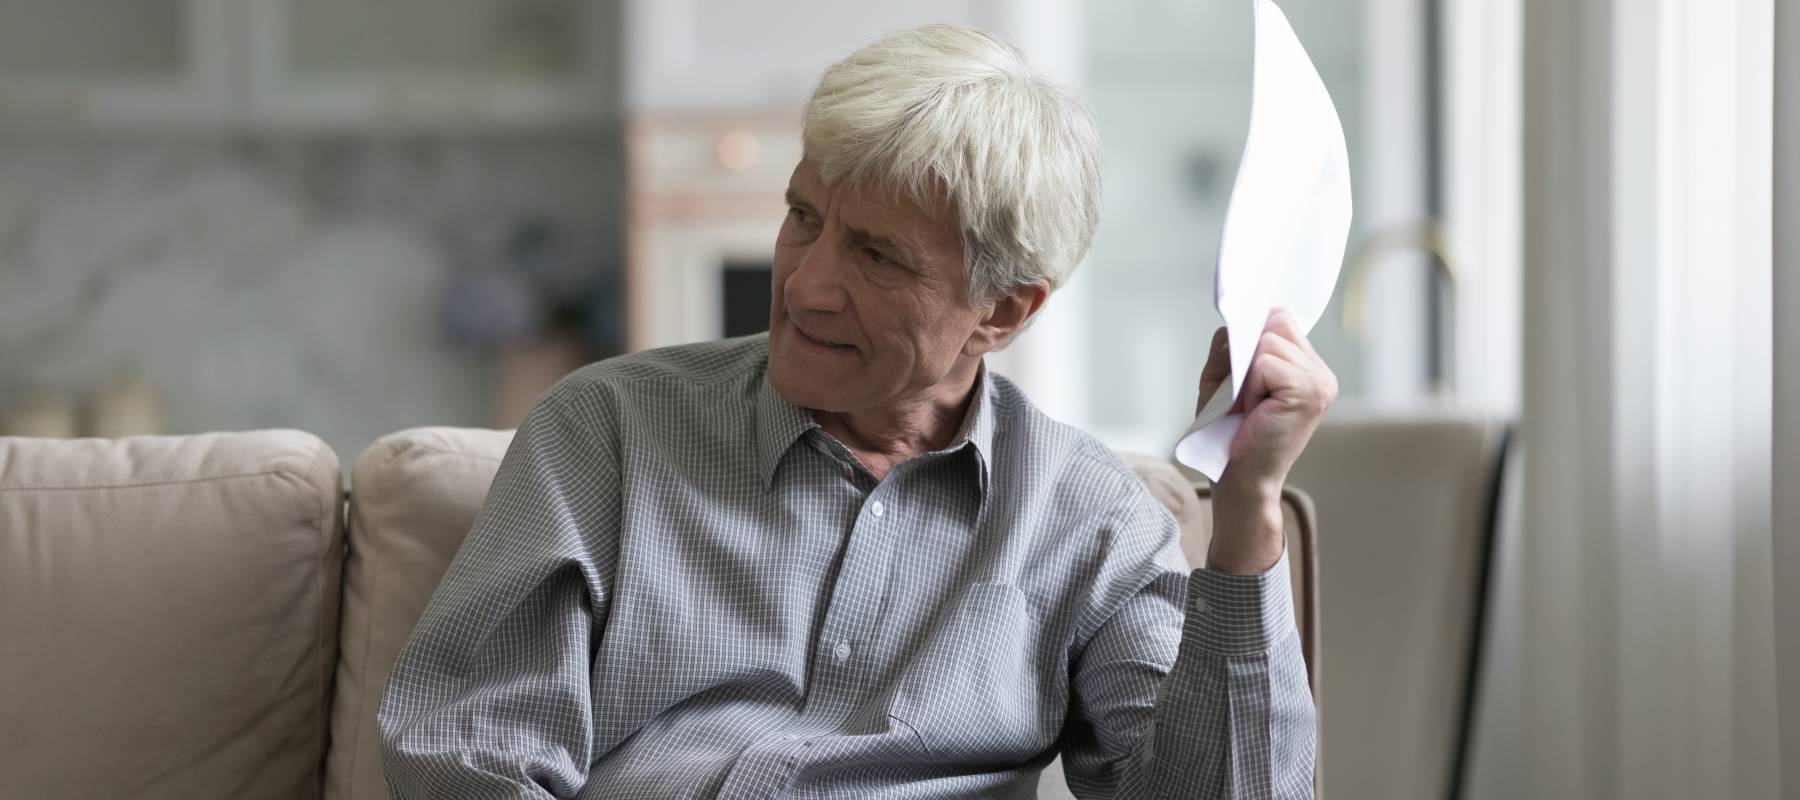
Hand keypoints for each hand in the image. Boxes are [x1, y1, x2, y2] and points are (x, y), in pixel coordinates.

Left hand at [1193, 307, 1337, 572]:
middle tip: (1247, 398)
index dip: (1253, 338)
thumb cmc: (1230, 436)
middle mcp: (1322, 373)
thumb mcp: (1224, 381)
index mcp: (1308, 368)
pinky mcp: (1310, 391)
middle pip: (1275, 324)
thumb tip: (1235, 321)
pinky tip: (1256, 411)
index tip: (1246, 377)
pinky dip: (1250, 387)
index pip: (1280, 319)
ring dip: (1247, 375)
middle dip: (1248, 355)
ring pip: (1268, 342)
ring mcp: (1321, 382)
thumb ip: (1230, 347)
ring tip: (1251, 407)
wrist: (1241, 482)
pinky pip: (1265, 363)